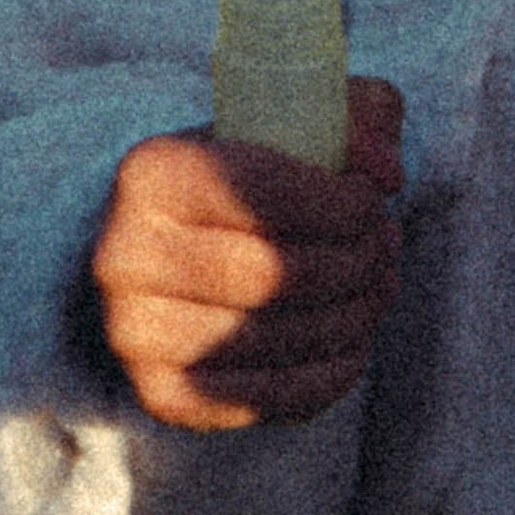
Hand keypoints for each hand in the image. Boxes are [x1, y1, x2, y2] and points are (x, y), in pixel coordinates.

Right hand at [90, 81, 402, 430]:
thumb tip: (386, 172)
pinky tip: (354, 343)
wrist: (168, 253)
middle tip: (385, 248)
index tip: (373, 200)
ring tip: (378, 288)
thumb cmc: (244, 183)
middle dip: (359, 261)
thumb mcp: (295, 125)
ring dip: (357, 314)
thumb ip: (357, 118)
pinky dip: (334, 372)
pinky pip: (272, 397)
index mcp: (152, 173)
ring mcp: (137, 333)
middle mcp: (127, 255)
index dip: (346, 202)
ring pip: (283, 336)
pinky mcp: (163, 394)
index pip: (267, 191)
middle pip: (279, 272)